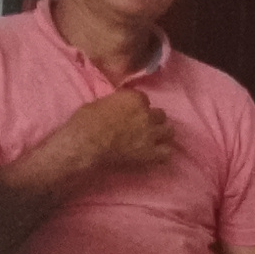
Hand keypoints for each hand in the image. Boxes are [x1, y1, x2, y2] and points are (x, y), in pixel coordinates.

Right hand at [45, 89, 175, 177]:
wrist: (85, 145)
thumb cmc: (85, 122)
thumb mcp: (100, 103)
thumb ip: (115, 104)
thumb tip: (116, 108)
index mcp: (135, 99)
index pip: (145, 99)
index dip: (138, 107)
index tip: (131, 113)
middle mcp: (147, 114)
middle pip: (160, 115)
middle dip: (152, 119)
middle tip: (143, 126)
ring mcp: (151, 134)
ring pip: (169, 131)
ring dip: (161, 134)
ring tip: (153, 139)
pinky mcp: (150, 154)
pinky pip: (167, 153)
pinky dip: (162, 153)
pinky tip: (154, 154)